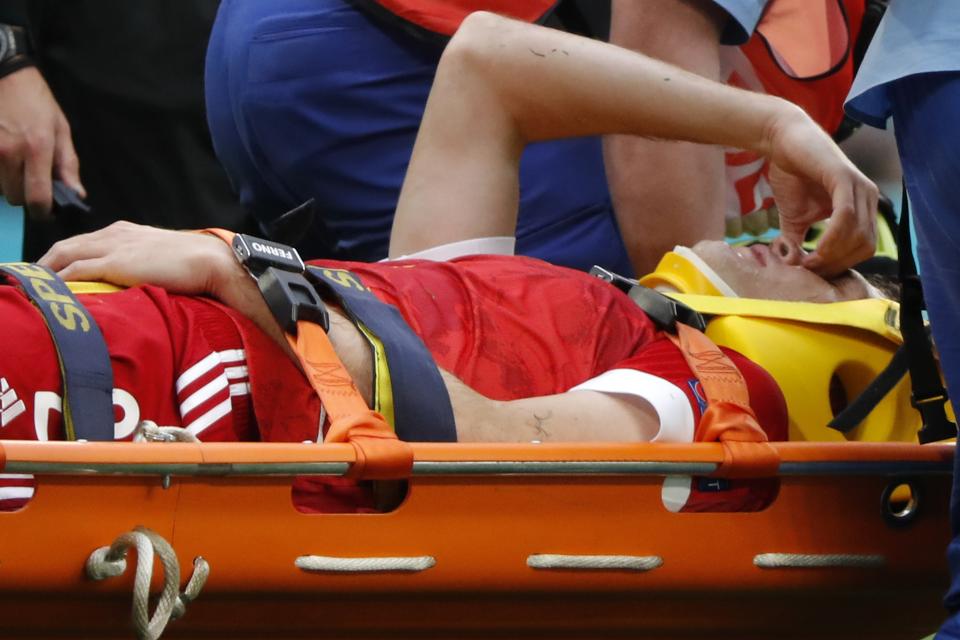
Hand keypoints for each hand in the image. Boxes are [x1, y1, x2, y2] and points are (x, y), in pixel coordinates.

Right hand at [0, 66, 84, 217]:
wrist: (4, 73)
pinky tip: (5, 159)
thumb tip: (76, 194)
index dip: (43, 212)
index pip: (37, 198)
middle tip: (33, 182)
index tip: (47, 211)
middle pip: (16, 197)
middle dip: (27, 196)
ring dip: (10, 184)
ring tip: (18, 165)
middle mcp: (9, 152)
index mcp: (37, 149)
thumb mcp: (60, 129)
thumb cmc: (36, 101)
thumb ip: (68, 164)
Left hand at [38, 221, 235, 294]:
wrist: (211, 261)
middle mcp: (114, 234)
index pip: (85, 241)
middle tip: (36, 282)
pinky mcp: (116, 263)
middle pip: (66, 245)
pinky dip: (59, 281)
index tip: (56, 272)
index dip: (66, 256)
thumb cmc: (197, 264)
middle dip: (47, 262)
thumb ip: (148, 264)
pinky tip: (53, 293)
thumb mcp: (164, 258)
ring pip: (64, 255)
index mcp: (126, 231)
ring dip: (46, 271)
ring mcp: (114, 247)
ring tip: (37, 289)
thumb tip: (147, 282)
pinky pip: (75, 271)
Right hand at [764, 105, 877, 276]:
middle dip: (836, 264)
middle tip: (810, 269)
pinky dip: (832, 237)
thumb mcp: (794, 218)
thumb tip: (792, 266)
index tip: (812, 272)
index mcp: (861, 207)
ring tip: (808, 261)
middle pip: (864, 246)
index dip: (838, 265)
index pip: (862, 248)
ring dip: (833, 254)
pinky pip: (846, 216)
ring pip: (858, 235)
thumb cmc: (791, 175)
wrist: (783, 142)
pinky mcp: (844, 178)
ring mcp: (859, 187)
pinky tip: (815, 248)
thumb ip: (797, 241)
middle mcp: (867, 198)